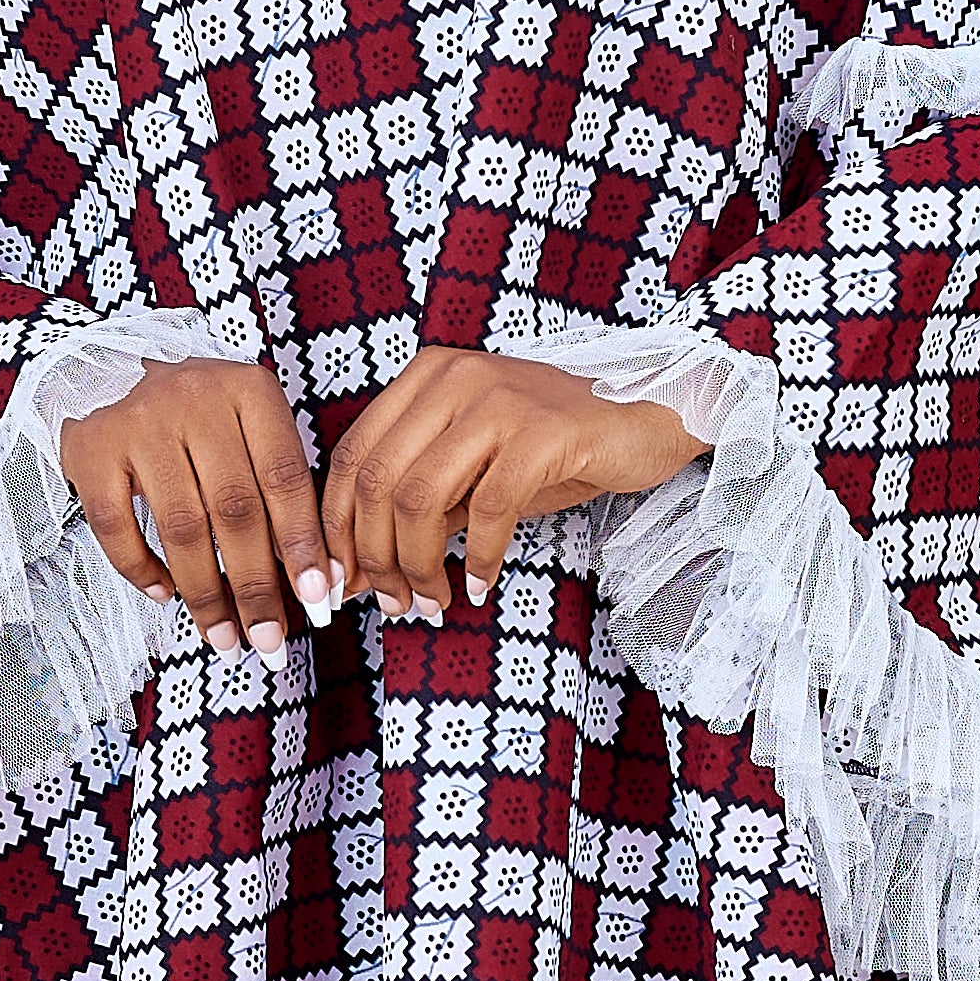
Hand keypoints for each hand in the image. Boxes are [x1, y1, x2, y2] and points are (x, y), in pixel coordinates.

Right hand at [60, 358, 328, 651]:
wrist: (108, 370)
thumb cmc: (198, 418)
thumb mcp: (249, 432)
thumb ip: (280, 495)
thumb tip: (319, 582)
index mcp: (248, 390)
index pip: (284, 478)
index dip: (303, 544)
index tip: (318, 598)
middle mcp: (195, 397)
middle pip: (235, 509)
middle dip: (256, 586)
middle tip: (269, 639)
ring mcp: (139, 421)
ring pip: (180, 526)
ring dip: (205, 593)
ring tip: (224, 636)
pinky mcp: (91, 447)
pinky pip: (117, 527)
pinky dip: (143, 570)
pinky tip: (166, 594)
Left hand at [320, 345, 707, 615]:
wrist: (644, 421)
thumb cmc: (555, 450)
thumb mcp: (475, 472)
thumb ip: (422, 506)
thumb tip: (363, 570)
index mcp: (426, 378)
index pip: (353, 455)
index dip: (336, 526)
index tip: (342, 579)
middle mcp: (454, 378)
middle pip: (378, 480)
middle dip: (374, 555)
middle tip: (392, 603)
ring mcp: (497, 399)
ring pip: (422, 496)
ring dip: (419, 564)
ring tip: (433, 601)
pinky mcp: (542, 430)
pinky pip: (489, 507)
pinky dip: (478, 557)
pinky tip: (480, 584)